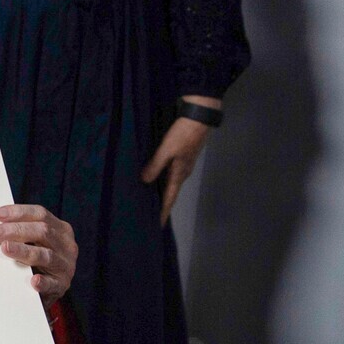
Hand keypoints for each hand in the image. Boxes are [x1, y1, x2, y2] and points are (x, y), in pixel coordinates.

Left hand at [0, 204, 77, 308]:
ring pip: (45, 255)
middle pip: (43, 232)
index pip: (41, 214)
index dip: (19, 212)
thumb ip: (22, 232)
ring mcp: (66, 266)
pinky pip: (52, 283)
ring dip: (23, 251)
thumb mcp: (35, 241)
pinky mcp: (62, 285)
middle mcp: (66, 245)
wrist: (48, 289)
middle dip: (16, 230)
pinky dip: (43, 282)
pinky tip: (33, 281)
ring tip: (5, 248)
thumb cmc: (37, 260)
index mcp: (60, 229)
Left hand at [140, 95, 218, 225]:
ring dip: (161, 192)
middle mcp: (182, 173)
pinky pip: (170, 173)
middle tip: (149, 215)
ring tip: (149, 200)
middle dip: (161, 205)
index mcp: (179, 174)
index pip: (170, 198)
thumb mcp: (166, 150)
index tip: (158, 225)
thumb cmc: (183, 134)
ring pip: (170, 183)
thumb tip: (144, 181)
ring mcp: (183, 165)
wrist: (199, 118)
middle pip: (170, 193)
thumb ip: (155, 165)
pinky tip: (154, 178)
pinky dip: (162, 179)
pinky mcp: (182, 157)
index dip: (163, 212)